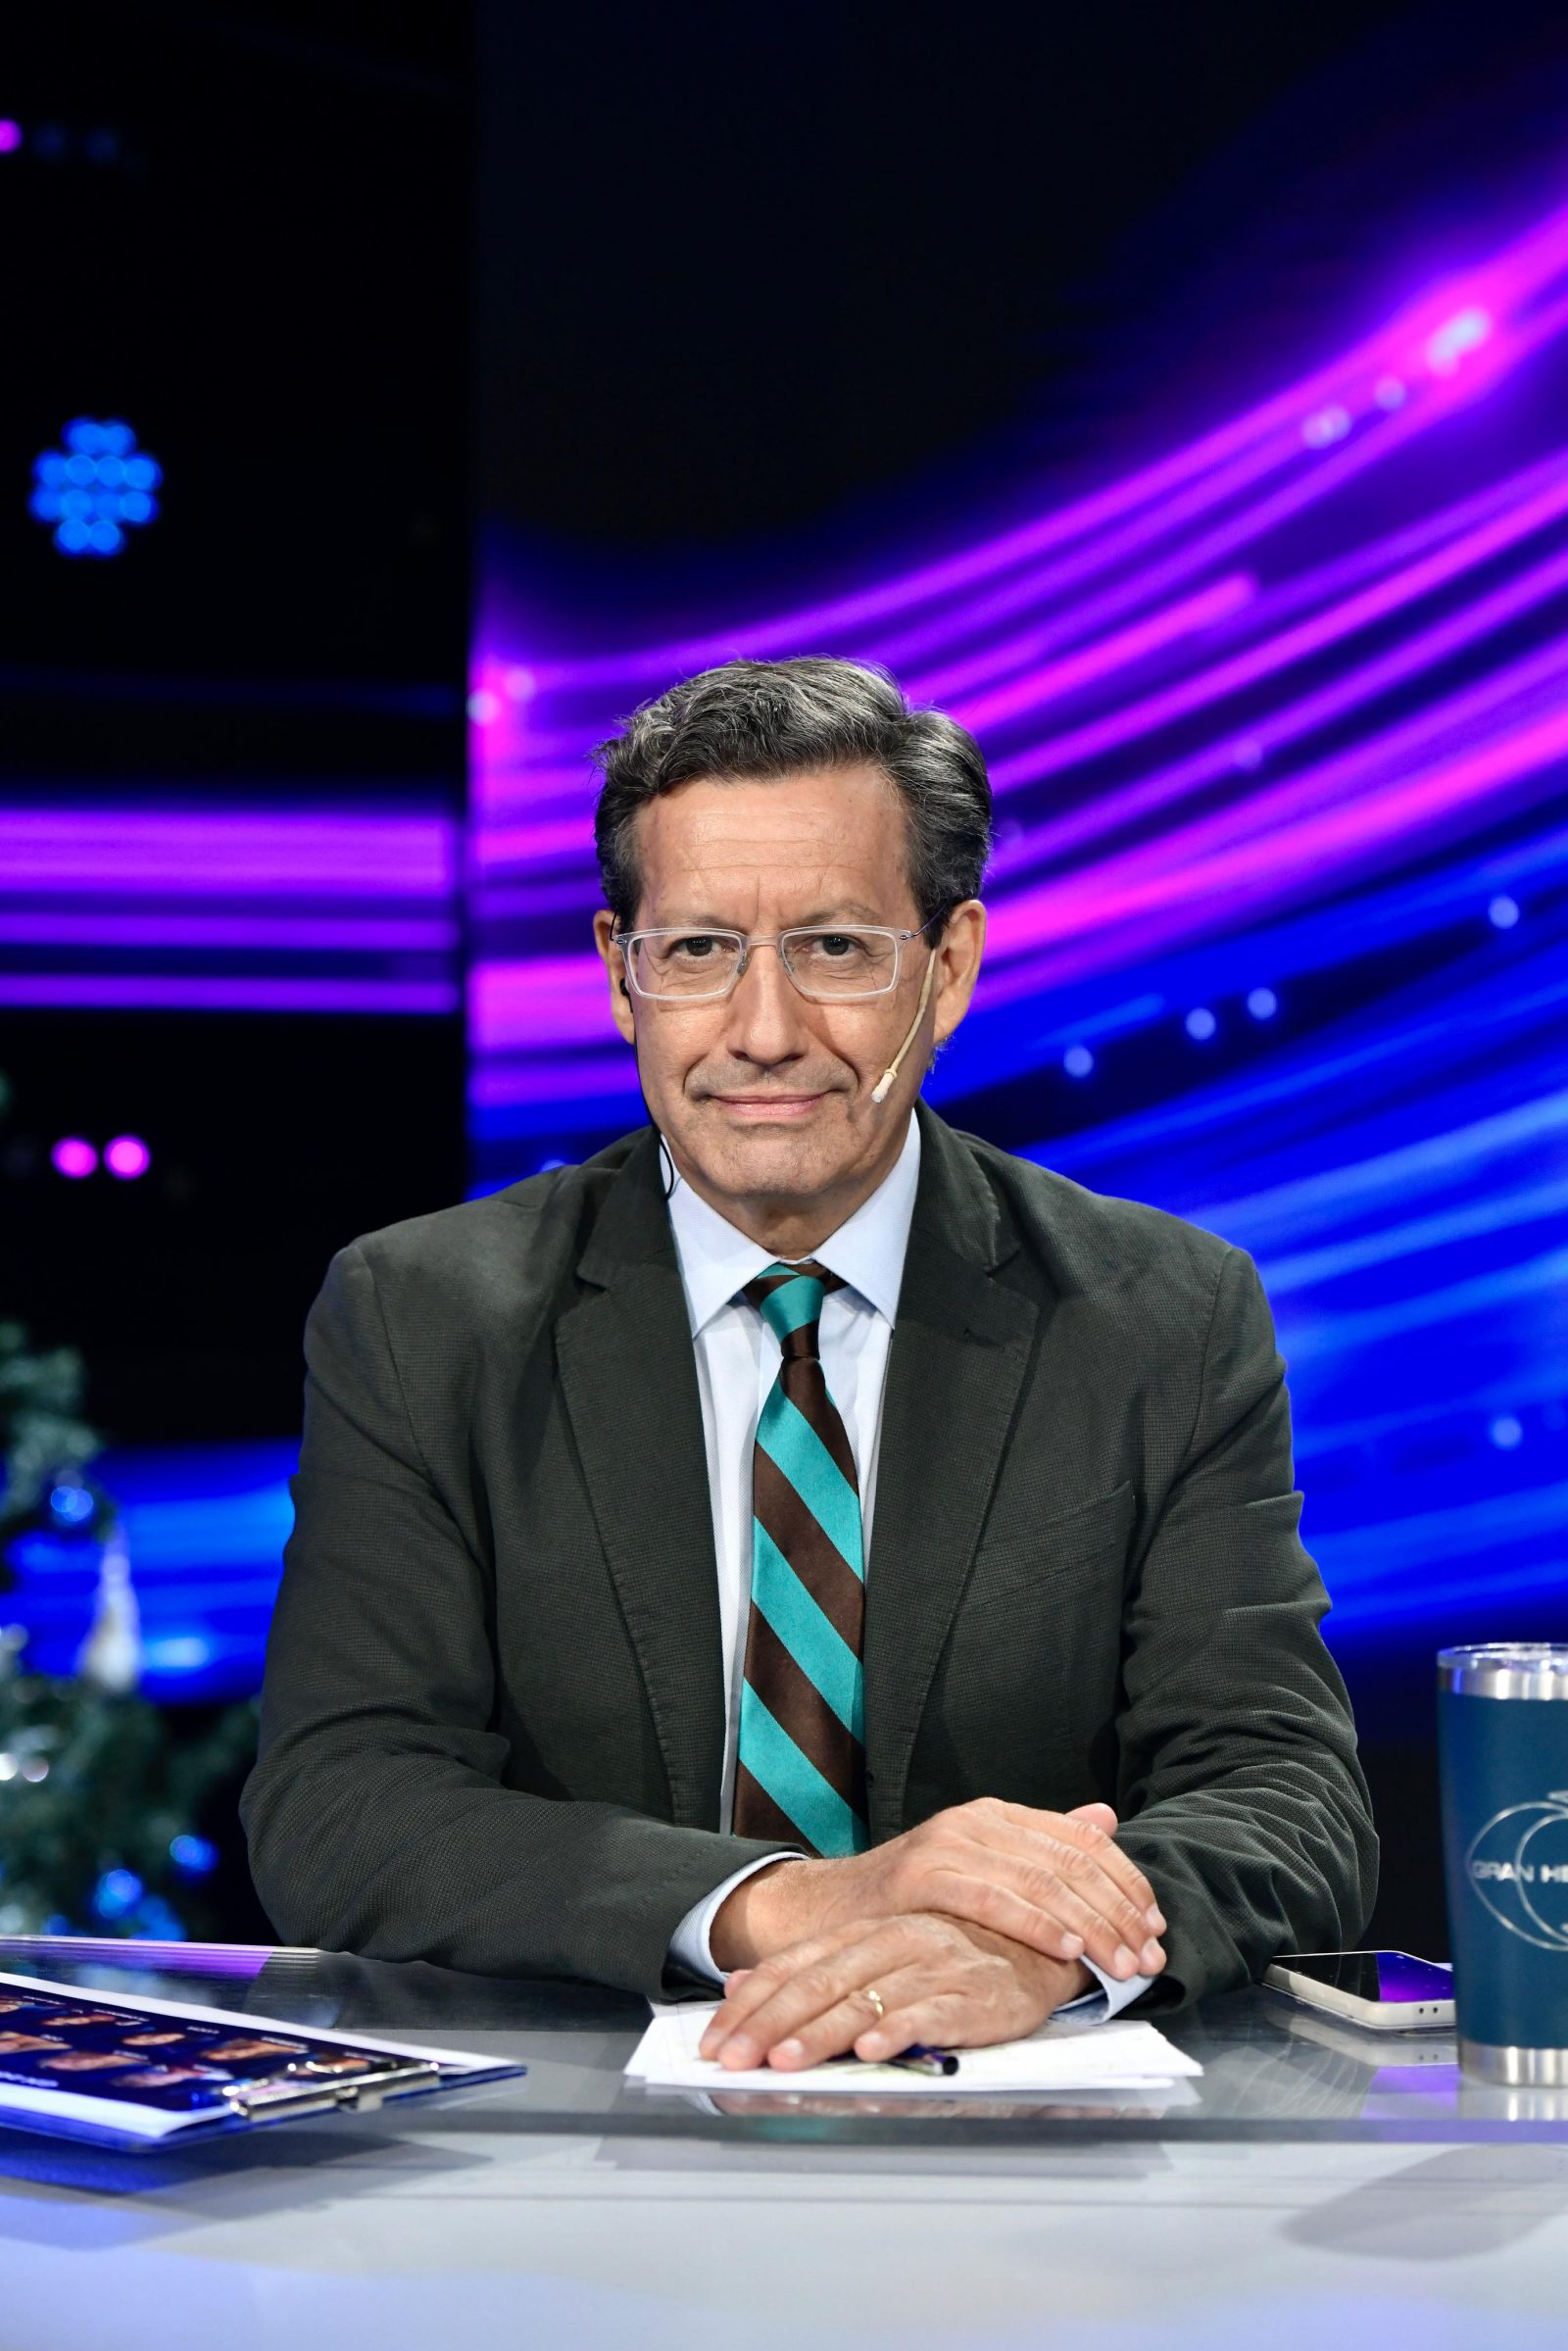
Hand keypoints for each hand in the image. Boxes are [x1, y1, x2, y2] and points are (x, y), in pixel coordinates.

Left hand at [700, 1912, 1092, 2070]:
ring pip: (867, 1999)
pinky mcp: (975, 1994)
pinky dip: (900, 2031)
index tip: (714, 2041)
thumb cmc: (952, 1953)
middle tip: (735, 2059)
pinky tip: (873, 2051)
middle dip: (770, 2024)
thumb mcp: (877, 1951)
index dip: (750, 2003)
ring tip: (787, 2062)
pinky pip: (932, 2013)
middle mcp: (893, 1943)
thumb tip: (741, 1983)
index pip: (793, 1966)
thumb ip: (812, 1967)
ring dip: (822, 2032)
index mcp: (864, 1933)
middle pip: (820, 1982)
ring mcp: (934, 1966)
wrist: (1040, 1941)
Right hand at [711, 1798, 1165, 1986]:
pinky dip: (1036, 1923)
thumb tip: (1107, 1818)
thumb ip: (1043, 1847)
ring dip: (1090, 1926)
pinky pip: (994, 1898)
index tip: (1156, 1926)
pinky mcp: (924, 1873)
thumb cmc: (912, 1905)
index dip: (1126, 1883)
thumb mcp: (984, 1871)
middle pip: (1071, 1862)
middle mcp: (979, 1820)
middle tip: (1149, 1957)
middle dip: (1118, 1913)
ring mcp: (951, 1843)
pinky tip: (1067, 1950)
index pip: (1084, 1840)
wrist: (828, 1912)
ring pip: (1041, 1880)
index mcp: (999, 1816)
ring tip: (1121, 1964)